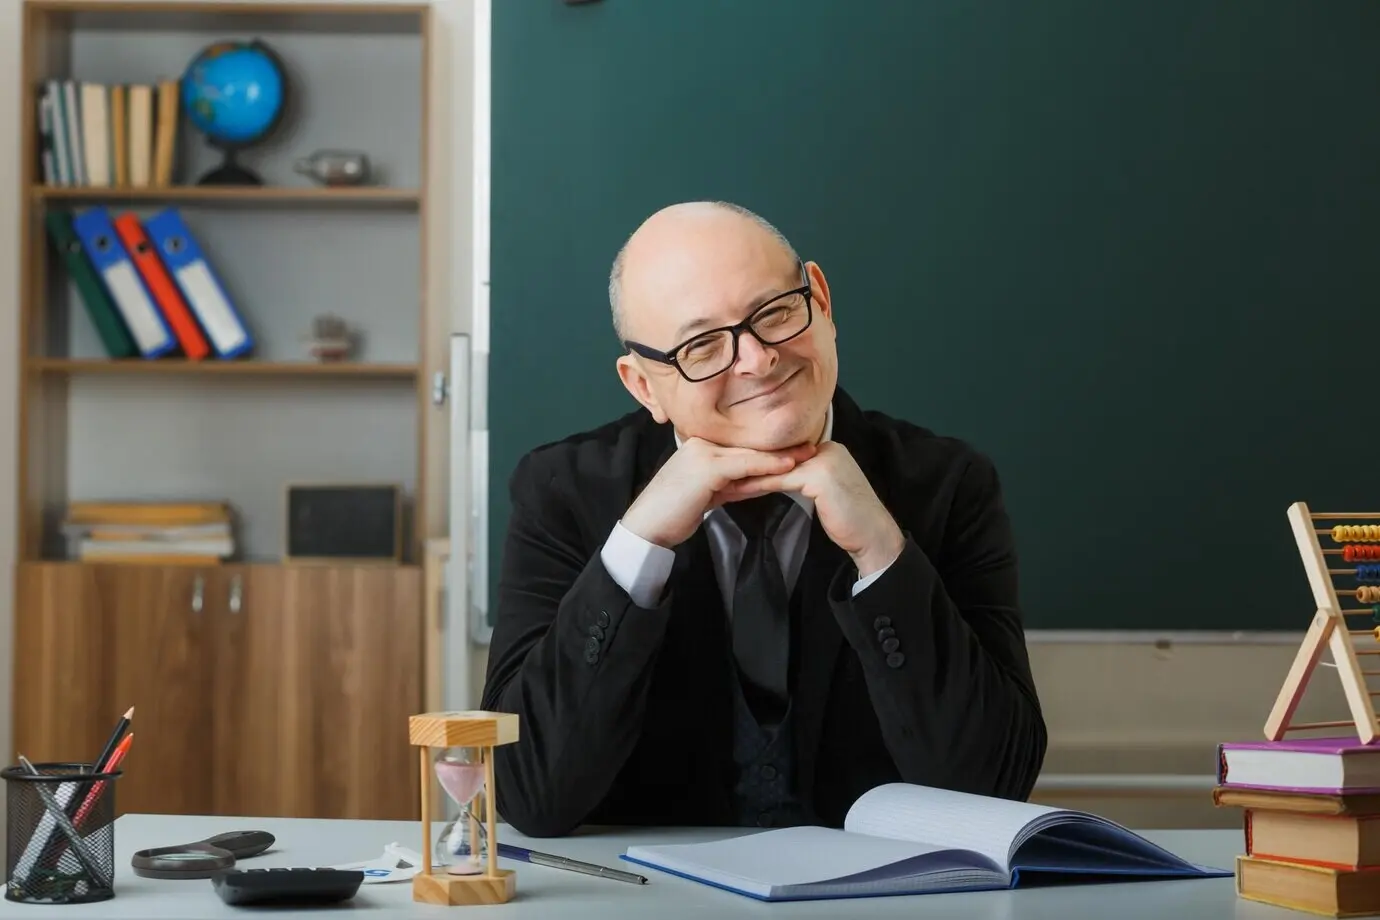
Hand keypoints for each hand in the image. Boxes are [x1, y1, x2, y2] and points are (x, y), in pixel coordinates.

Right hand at [621, 438, 818, 548]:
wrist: (647, 527)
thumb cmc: (673, 514)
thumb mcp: (708, 495)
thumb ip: (730, 485)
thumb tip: (758, 481)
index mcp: (699, 448)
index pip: (741, 449)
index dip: (769, 450)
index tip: (796, 450)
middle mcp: (700, 444)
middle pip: (748, 447)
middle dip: (781, 449)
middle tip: (813, 447)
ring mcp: (702, 454)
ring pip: (749, 455)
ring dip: (781, 456)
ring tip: (809, 454)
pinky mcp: (705, 468)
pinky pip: (744, 466)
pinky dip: (768, 466)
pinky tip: (789, 467)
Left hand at [718, 442, 903, 576]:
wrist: (873, 537)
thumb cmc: (848, 520)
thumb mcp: (823, 492)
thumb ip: (803, 478)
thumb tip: (774, 477)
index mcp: (827, 449)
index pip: (784, 452)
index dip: (757, 461)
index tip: (730, 469)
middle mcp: (827, 448)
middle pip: (778, 456)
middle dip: (747, 465)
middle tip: (718, 473)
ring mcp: (824, 460)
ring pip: (775, 467)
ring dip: (747, 474)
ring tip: (721, 481)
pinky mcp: (819, 476)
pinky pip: (780, 480)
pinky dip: (757, 485)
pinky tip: (738, 491)